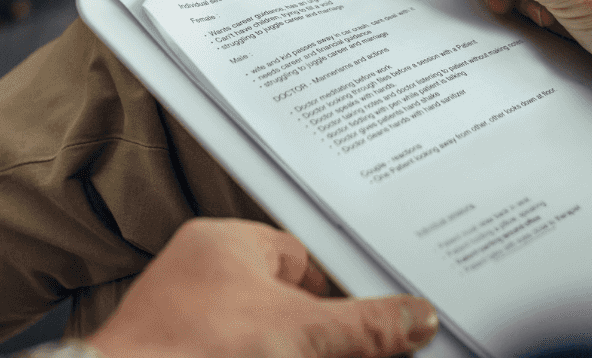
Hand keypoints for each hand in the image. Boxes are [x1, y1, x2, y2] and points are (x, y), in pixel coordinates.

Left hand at [86, 219, 438, 357]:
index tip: (368, 320)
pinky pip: (232, 350)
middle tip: (346, 350)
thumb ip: (366, 327)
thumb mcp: (302, 335)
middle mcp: (197, 277)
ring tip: (312, 355)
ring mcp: (182, 322)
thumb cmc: (192, 352)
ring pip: (259, 333)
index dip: (338, 292)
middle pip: (284, 301)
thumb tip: (414, 318)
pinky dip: (259, 357)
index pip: (301, 257)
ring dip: (291, 349)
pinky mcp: (177, 353)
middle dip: (318, 332)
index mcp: (223, 243)